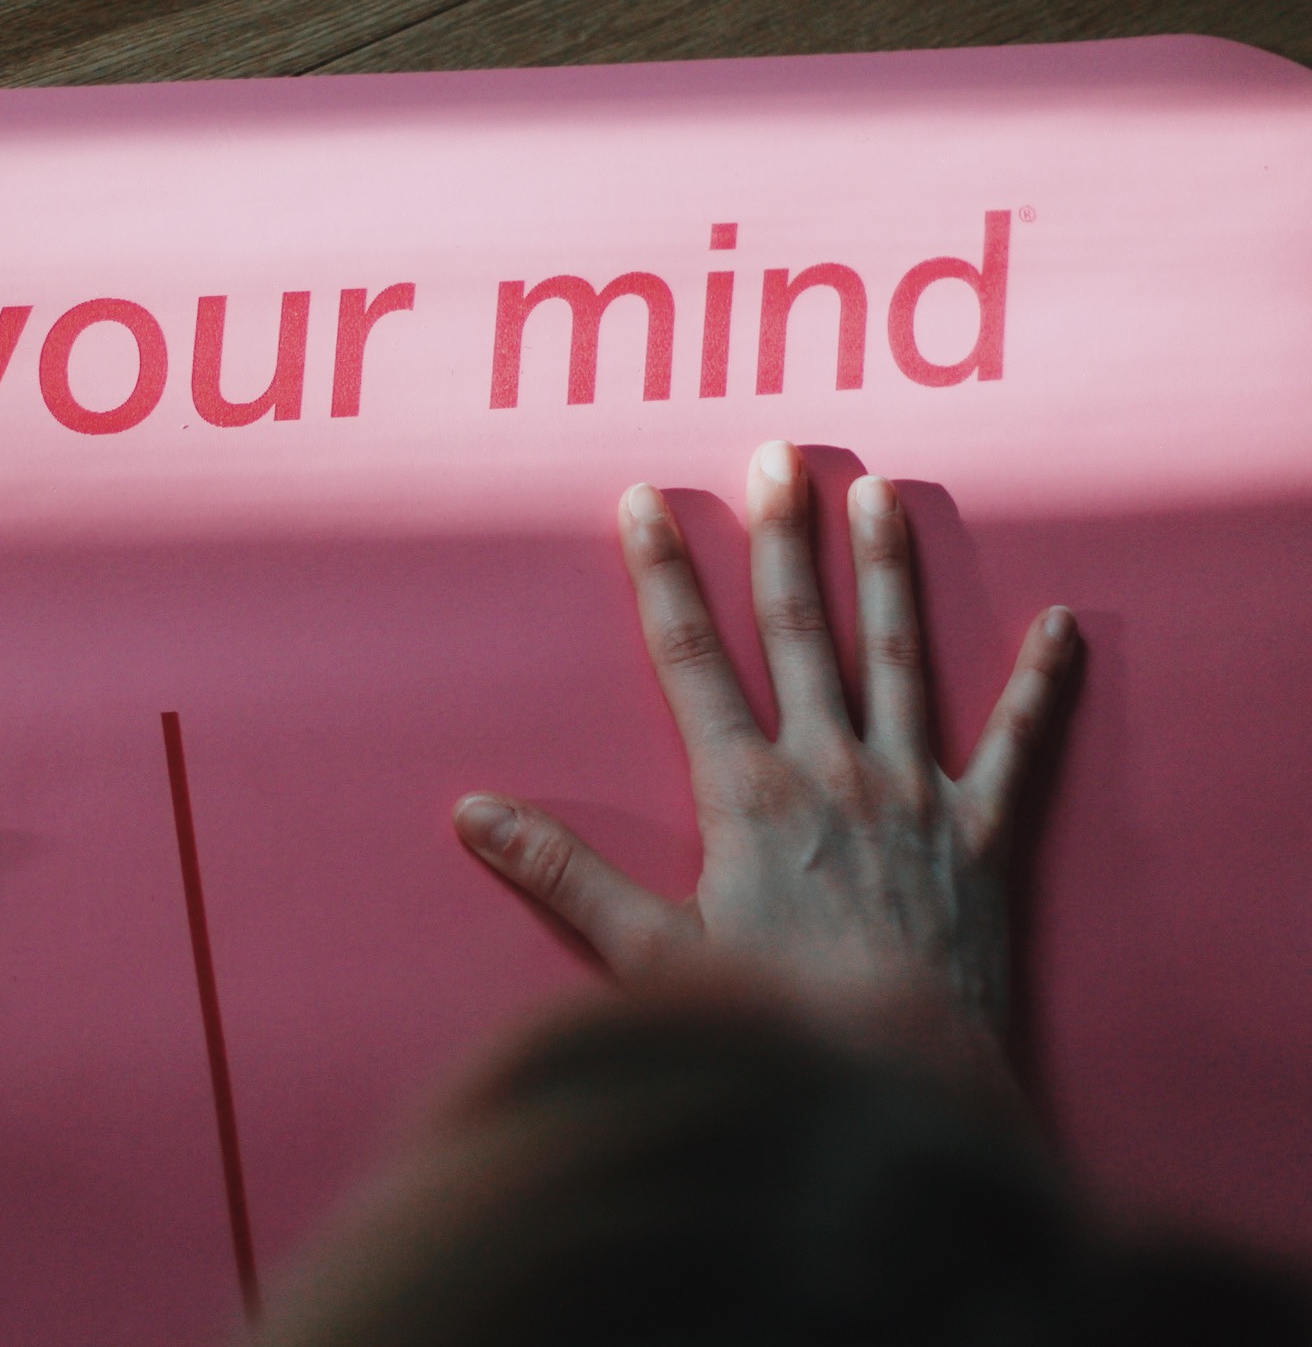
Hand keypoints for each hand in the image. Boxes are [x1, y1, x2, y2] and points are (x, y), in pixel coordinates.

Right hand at [454, 441, 1075, 1058]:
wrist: (902, 1078)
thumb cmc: (771, 1022)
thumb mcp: (646, 954)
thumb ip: (562, 872)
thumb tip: (471, 812)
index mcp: (746, 789)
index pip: (690, 655)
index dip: (663, 572)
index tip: (645, 499)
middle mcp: (831, 768)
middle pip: (800, 629)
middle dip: (783, 537)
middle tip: (778, 456)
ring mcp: (914, 793)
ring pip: (900, 658)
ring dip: (887, 571)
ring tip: (880, 493)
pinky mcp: (983, 834)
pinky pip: (1019, 744)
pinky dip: (1043, 684)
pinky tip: (1063, 624)